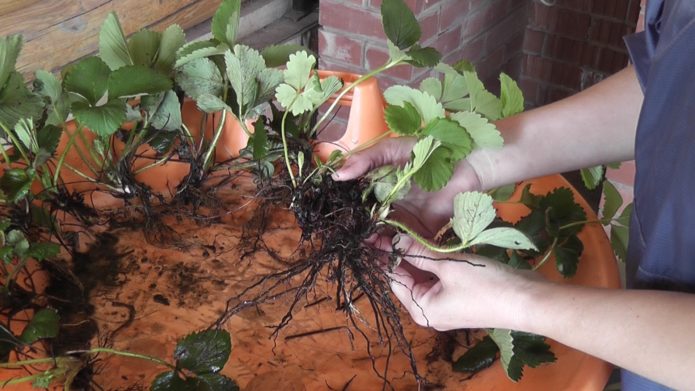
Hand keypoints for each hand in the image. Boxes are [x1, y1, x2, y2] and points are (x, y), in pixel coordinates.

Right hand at [334, 137, 482, 237]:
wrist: (466, 167)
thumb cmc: (428, 152)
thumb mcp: (391, 150)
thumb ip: (365, 159)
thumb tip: (336, 174)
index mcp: (379, 187)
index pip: (356, 202)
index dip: (343, 209)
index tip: (330, 217)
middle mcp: (388, 206)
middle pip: (365, 222)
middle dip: (354, 230)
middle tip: (341, 236)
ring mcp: (403, 221)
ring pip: (380, 236)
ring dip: (369, 242)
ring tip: (358, 244)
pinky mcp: (419, 234)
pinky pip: (402, 246)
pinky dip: (389, 251)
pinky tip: (376, 252)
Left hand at [380, 234, 540, 330]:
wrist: (529, 301)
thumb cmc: (486, 285)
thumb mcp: (448, 265)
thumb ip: (418, 251)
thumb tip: (392, 239)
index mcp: (421, 309)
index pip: (394, 277)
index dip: (384, 253)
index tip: (374, 231)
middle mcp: (430, 311)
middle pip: (407, 277)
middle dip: (400, 252)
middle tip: (389, 224)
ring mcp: (446, 305)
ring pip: (424, 275)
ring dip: (418, 254)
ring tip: (405, 227)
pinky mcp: (461, 296)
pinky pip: (440, 276)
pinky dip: (434, 260)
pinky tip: (430, 240)